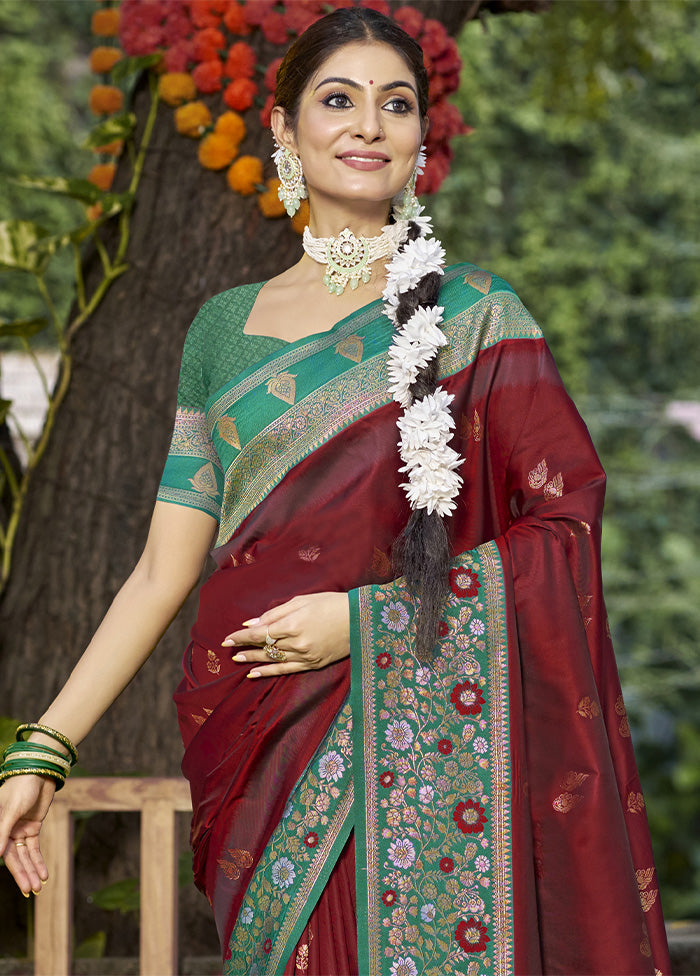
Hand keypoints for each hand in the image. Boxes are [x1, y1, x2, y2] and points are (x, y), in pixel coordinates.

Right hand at [0, 774, 56, 894]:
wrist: (40, 771)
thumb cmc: (21, 786)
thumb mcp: (12, 808)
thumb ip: (2, 830)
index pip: (1, 852)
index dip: (10, 868)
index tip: (16, 883)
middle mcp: (5, 830)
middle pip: (14, 857)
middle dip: (22, 874)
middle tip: (29, 890)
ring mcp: (19, 829)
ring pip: (25, 855)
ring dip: (31, 870)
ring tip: (37, 887)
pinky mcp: (32, 827)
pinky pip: (34, 848)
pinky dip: (39, 861)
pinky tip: (43, 874)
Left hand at [222, 592, 349, 677]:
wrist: (360, 620)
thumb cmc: (331, 604)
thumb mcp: (302, 601)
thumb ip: (275, 613)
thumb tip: (252, 623)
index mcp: (293, 623)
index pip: (259, 633)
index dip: (241, 637)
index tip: (227, 639)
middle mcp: (296, 642)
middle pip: (264, 647)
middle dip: (244, 648)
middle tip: (229, 650)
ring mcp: (305, 655)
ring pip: (272, 659)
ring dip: (253, 660)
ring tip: (238, 660)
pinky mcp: (312, 664)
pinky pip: (286, 670)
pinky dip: (269, 672)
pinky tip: (255, 674)